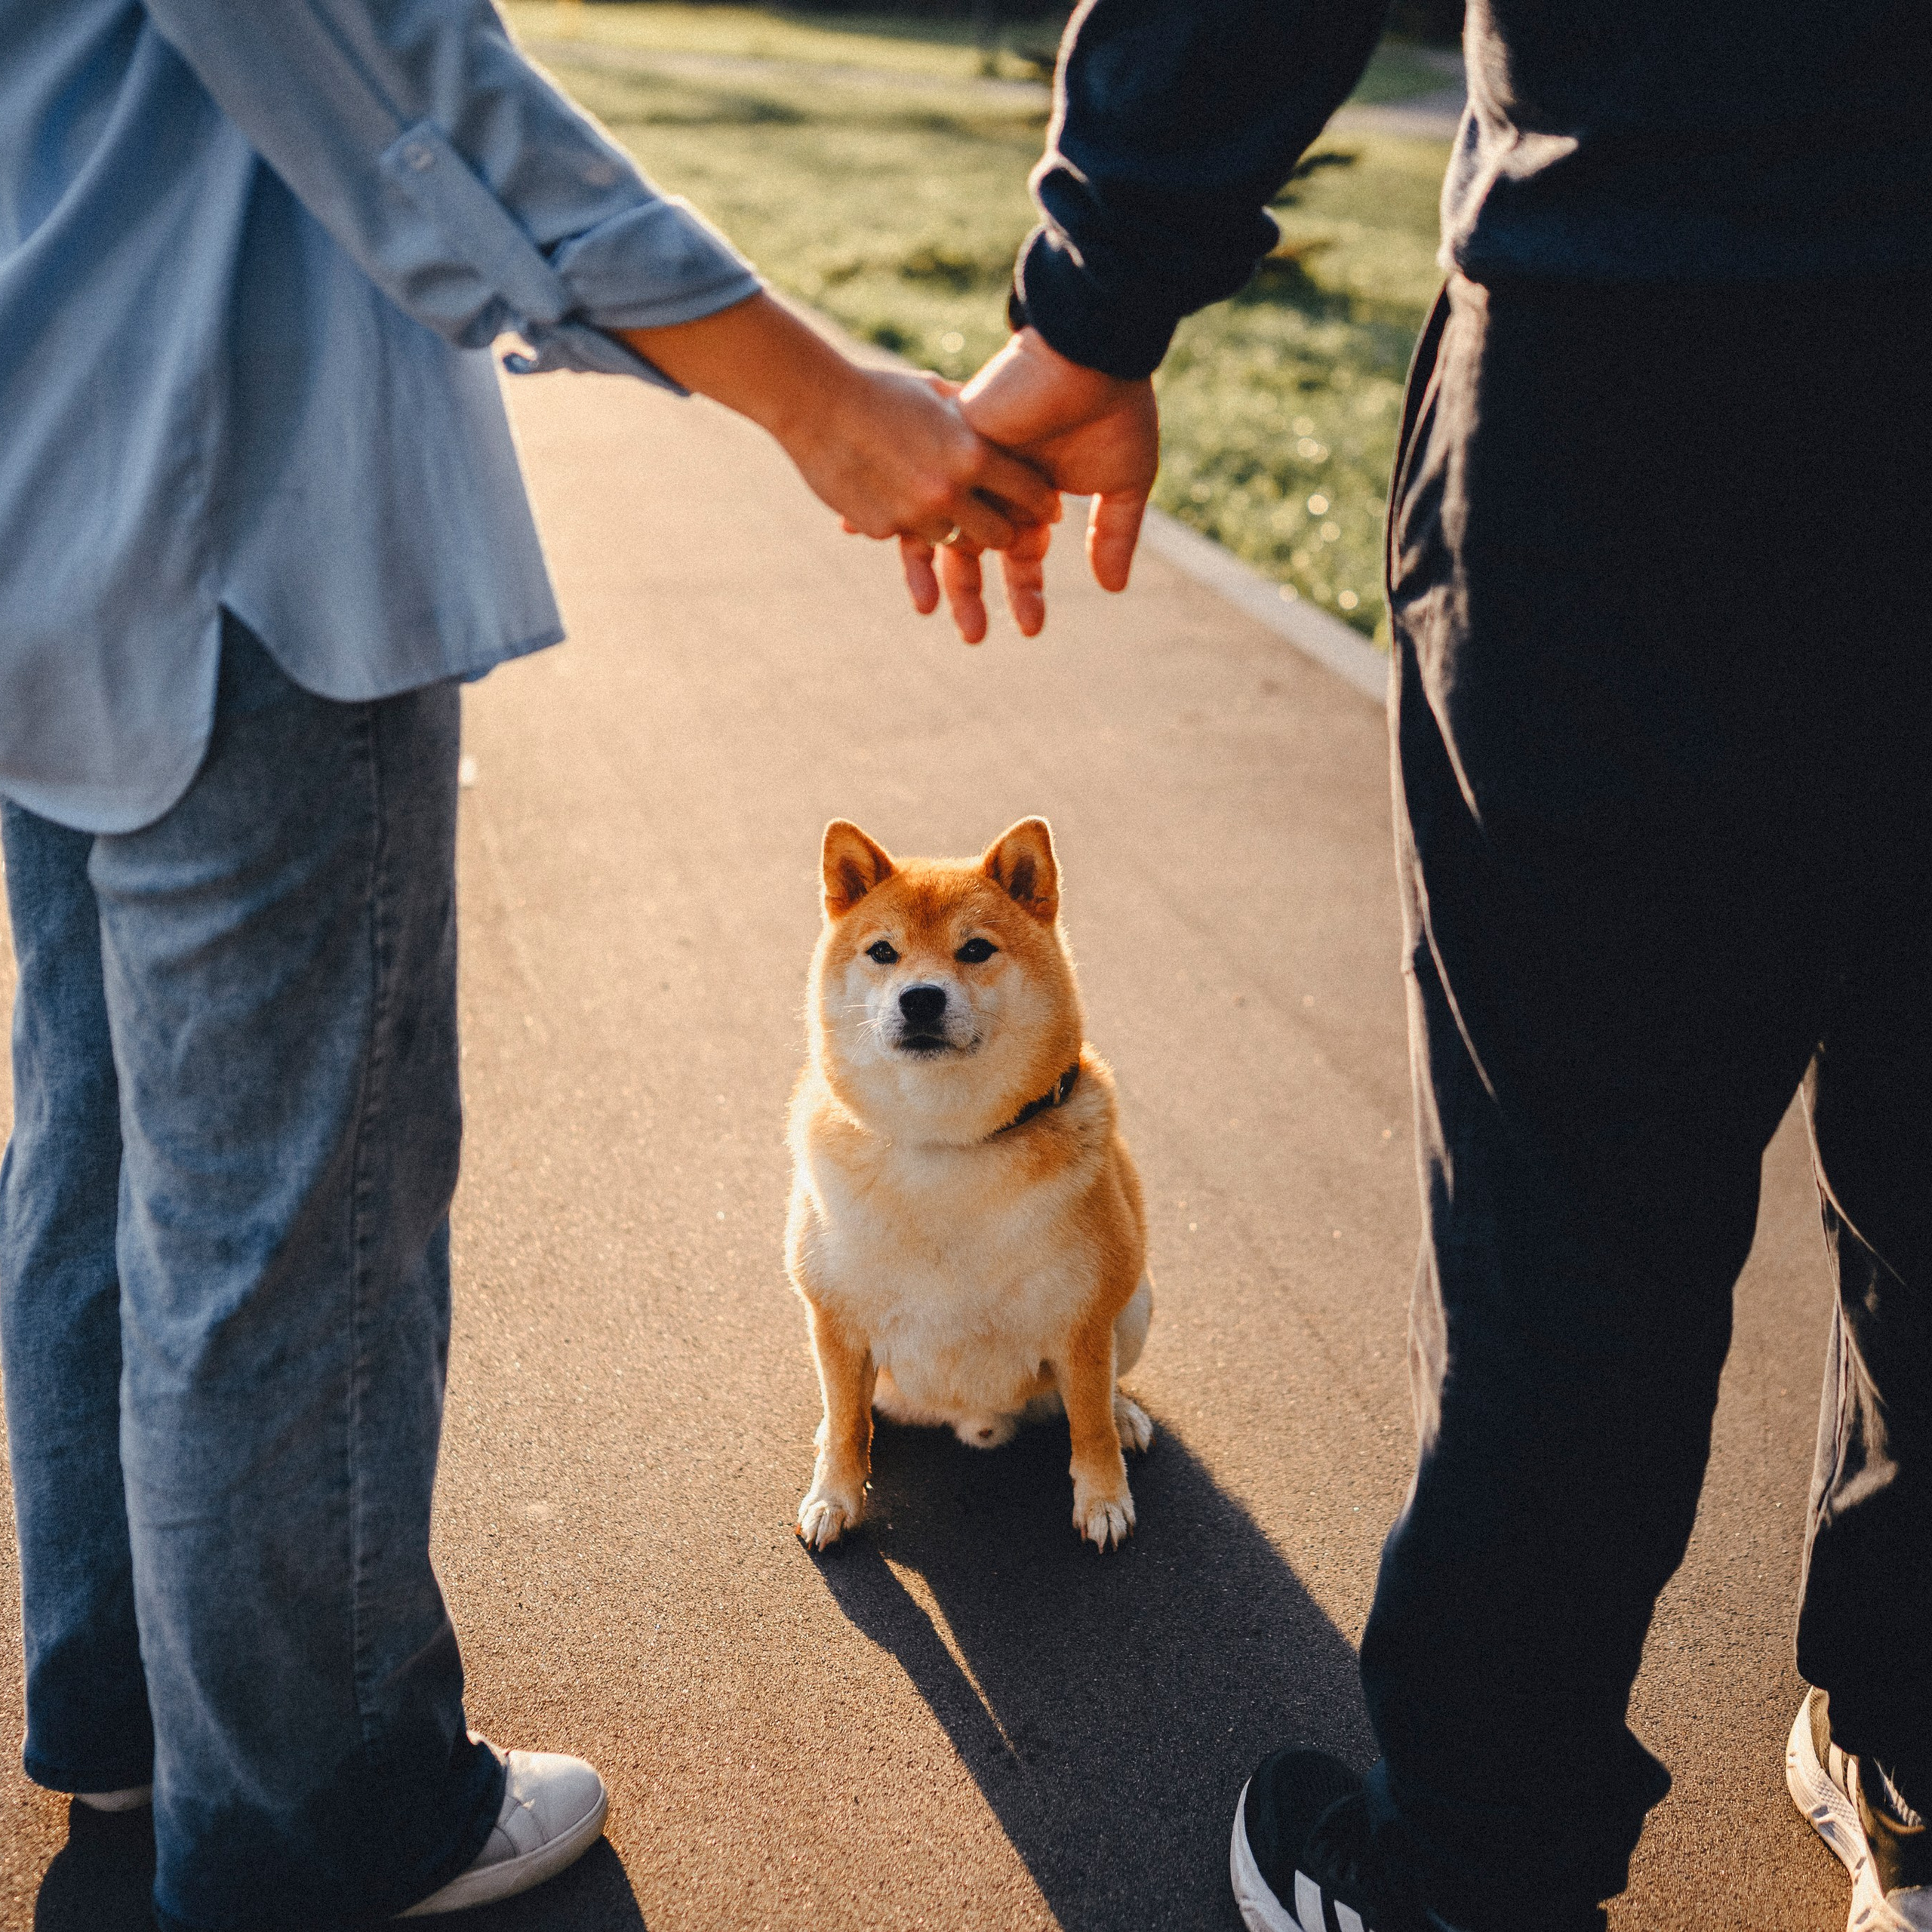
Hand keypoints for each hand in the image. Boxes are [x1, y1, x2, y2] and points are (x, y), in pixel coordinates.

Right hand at [619, 295, 1056, 549]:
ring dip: (958, 533)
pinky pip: (911, 537)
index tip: (1046, 509)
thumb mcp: (936, 394)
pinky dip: (910, 524)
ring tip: (950, 516)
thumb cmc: (880, 390)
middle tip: (1006, 528)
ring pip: (956, 543)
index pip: (1030, 492)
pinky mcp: (884, 530)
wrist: (814, 403)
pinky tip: (896, 500)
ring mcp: (916, 515)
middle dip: (1006, 533)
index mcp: (973, 452)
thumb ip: (974, 416)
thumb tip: (1009, 421)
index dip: (1042, 503)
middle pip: (1000, 535)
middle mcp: (951, 491)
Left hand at [898, 327, 1158, 641]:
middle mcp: (997, 480)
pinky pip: (910, 476)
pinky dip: (889, 503)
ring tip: (930, 614)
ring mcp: (970, 459)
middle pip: (975, 546)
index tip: (1031, 626)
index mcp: (1036, 492)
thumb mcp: (1125, 483)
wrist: (1091, 353)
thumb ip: (1115, 535)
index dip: (1026, 588)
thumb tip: (1112, 589)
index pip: (1021, 550)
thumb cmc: (1116, 412)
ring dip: (931, 567)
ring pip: (940, 521)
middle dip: (974, 593)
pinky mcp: (948, 437)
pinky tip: (864, 534)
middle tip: (975, 638)